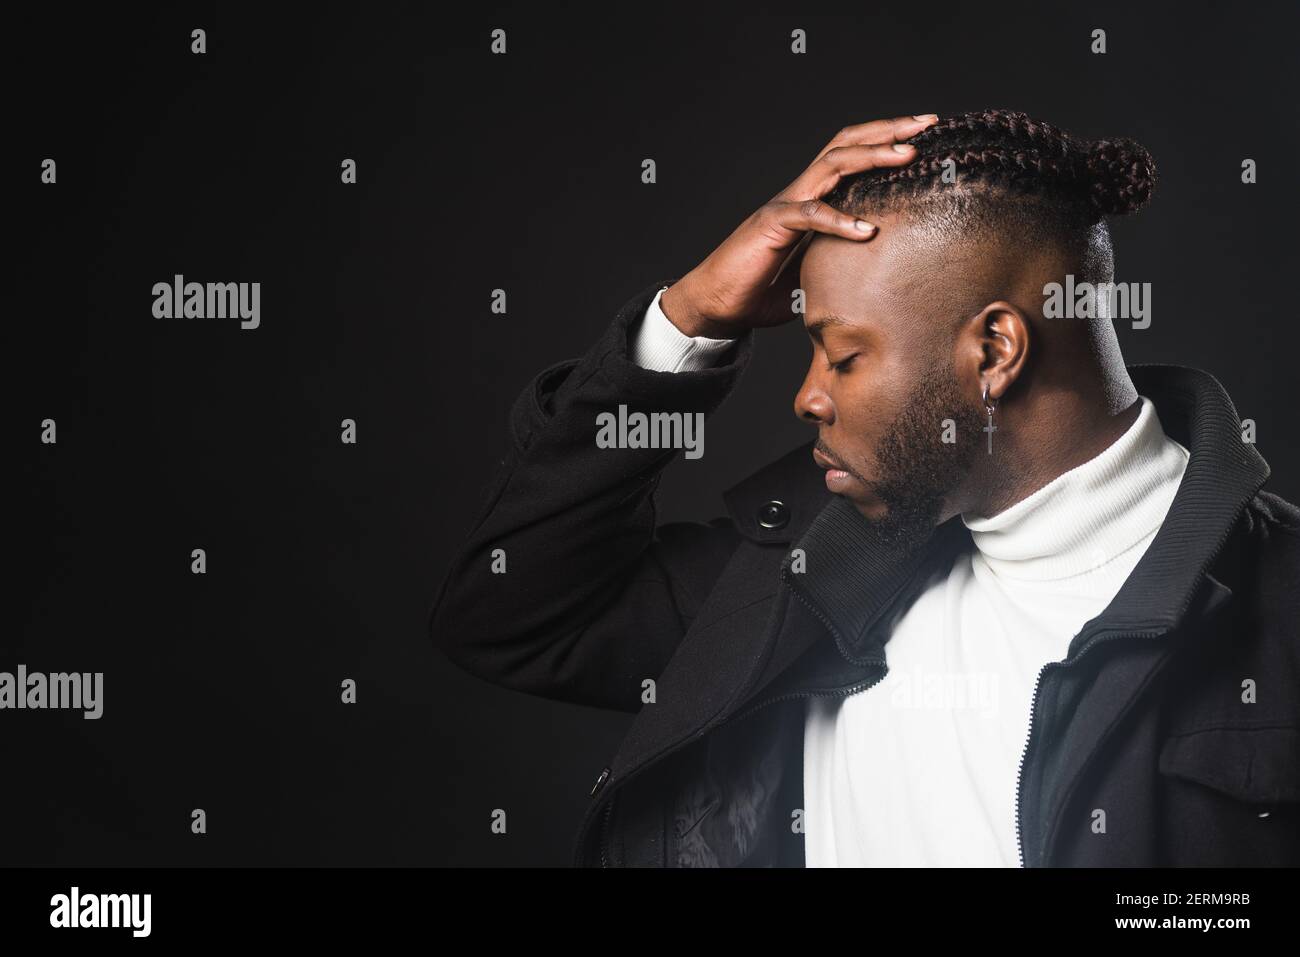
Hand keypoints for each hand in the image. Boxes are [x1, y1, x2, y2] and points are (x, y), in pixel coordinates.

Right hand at [659, 114, 937, 337]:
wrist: (716, 303)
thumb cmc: (762, 291)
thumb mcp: (815, 274)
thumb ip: (841, 263)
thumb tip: (879, 276)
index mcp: (812, 199)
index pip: (851, 154)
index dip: (886, 139)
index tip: (925, 133)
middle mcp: (800, 192)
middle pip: (846, 144)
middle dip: (888, 131)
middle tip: (928, 123)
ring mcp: (784, 205)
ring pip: (831, 165)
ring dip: (871, 156)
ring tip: (907, 155)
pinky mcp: (771, 226)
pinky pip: (809, 215)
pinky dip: (839, 220)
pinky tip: (866, 230)